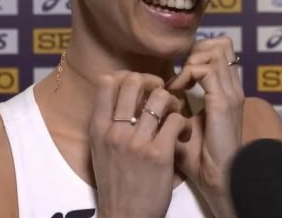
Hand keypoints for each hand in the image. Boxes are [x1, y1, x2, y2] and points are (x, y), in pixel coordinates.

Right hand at [89, 72, 190, 217]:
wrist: (125, 216)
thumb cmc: (116, 184)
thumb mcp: (100, 151)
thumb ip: (107, 124)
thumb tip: (120, 95)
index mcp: (98, 129)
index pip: (106, 82)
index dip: (127, 76)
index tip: (140, 86)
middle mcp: (114, 132)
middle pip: (133, 82)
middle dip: (152, 82)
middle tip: (162, 94)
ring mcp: (136, 143)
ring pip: (159, 97)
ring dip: (172, 101)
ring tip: (174, 114)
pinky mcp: (159, 154)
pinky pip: (176, 120)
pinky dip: (184, 123)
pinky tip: (183, 134)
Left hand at [167, 37, 243, 213]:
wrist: (219, 177)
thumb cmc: (201, 157)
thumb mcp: (187, 125)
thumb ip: (177, 107)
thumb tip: (154, 97)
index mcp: (228, 91)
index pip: (221, 51)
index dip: (198, 52)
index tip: (179, 71)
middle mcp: (233, 87)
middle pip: (222, 43)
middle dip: (196, 49)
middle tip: (179, 71)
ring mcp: (230, 93)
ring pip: (216, 50)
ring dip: (192, 59)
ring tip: (178, 80)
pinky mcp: (223, 102)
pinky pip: (205, 69)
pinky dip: (188, 73)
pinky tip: (178, 89)